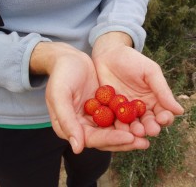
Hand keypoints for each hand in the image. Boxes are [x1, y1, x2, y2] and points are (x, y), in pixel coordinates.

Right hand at [30, 42, 148, 153]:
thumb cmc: (61, 75)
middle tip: (144, 141)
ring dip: (130, 131)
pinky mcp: (102, 107)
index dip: (112, 139)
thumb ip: (66, 120)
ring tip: (148, 132)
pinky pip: (116, 115)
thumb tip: (77, 148)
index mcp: (69, 127)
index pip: (93, 139)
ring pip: (113, 129)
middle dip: (125, 140)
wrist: (69, 59)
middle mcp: (82, 125)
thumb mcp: (59, 95)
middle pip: (106, 138)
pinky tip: (142, 117)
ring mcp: (93, 116)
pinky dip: (128, 118)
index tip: (130, 138)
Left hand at [92, 32, 183, 136]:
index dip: (164, 118)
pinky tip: (119, 128)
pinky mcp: (111, 109)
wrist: (108, 55)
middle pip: (147, 121)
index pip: (162, 113)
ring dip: (134, 129)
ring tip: (136, 131)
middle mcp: (140, 107)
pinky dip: (117, 124)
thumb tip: (179, 111)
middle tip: (149, 131)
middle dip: (150, 127)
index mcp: (153, 99)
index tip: (163, 119)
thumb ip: (162, 90)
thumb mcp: (150, 72)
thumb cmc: (132, 60)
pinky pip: (115, 119)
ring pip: (131, 123)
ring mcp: (125, 109)